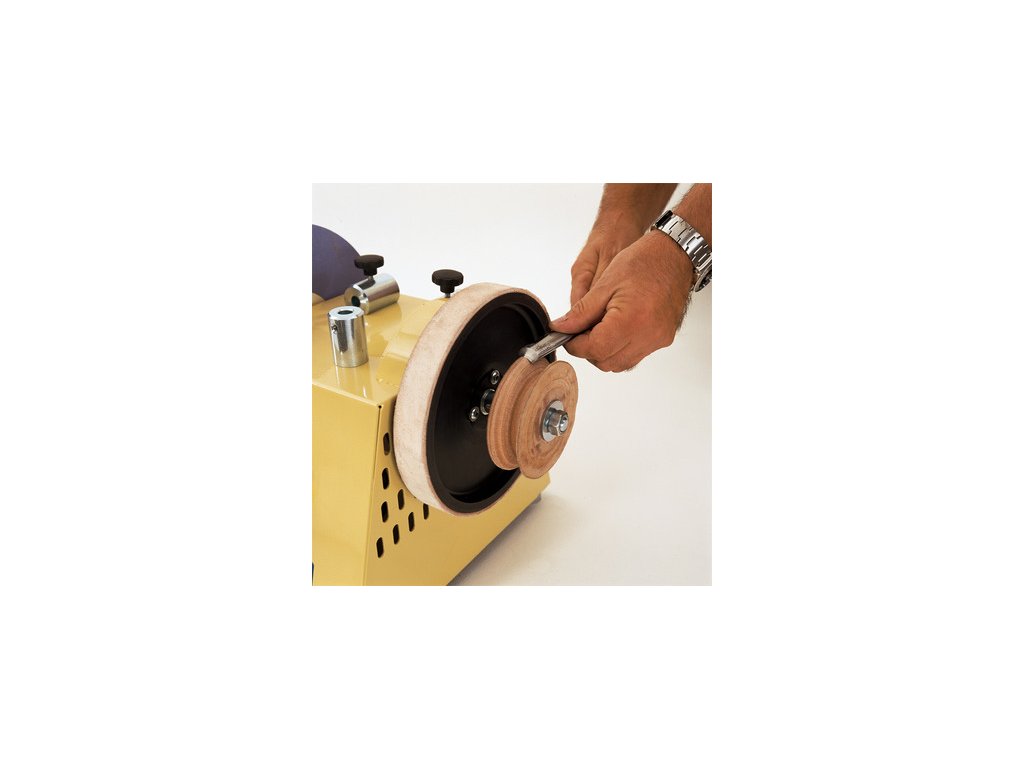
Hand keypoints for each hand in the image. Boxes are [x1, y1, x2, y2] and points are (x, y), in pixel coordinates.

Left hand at [550, 231, 694, 371]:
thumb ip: (581, 312)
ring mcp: (657, 340)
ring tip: (599, 327)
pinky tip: (616, 329)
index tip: (568, 335)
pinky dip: (620, 349)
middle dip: (589, 350)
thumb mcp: (604, 284)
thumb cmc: (643, 262)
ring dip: (604, 352)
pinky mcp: (663, 339)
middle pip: (606, 362)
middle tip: (581, 330)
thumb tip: (561, 328)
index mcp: (630, 321)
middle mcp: (647, 336)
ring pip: (620, 363)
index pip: (594, 349)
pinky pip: (635, 355)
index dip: (575, 345)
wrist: (674, 256)